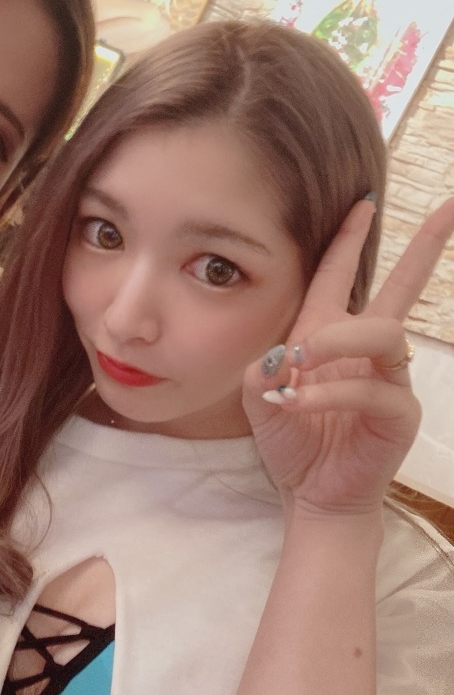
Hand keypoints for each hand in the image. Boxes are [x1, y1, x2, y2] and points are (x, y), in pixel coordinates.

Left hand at [244, 196, 453, 516]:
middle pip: (403, 288)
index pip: (342, 276)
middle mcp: (365, 350)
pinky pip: (372, 389)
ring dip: (337, 341)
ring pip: (384, 333)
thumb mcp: (259, 399)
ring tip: (300, 361)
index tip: (364, 202)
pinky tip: (297, 401)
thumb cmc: (291, 441)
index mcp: (329, 334)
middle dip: (426, 247)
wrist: (309, 493)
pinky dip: (330, 393)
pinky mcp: (398, 413)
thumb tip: (281, 355)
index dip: (351, 239)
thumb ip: (261, 370)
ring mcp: (388, 379)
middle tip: (452, 208)